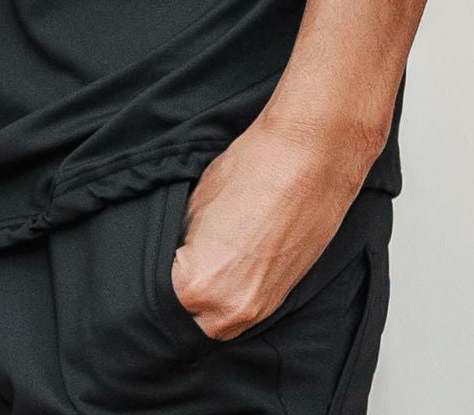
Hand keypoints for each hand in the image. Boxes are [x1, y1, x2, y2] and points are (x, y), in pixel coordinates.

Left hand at [168, 107, 380, 341]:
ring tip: (220, 249)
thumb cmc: (251, 171)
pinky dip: (239, 285)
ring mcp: (260, 310)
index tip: (174, 244)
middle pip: (192, 312)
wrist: (310, 159)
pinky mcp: (283, 298)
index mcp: (198, 287)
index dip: (167, 264)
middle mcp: (229, 311)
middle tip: (193, 247)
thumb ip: (184, 241)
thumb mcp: (194, 204)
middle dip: (188, 284)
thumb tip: (180, 251)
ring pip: (220, 315)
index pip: (163, 291)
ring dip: (215, 290)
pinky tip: (240, 252)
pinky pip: (247, 305)